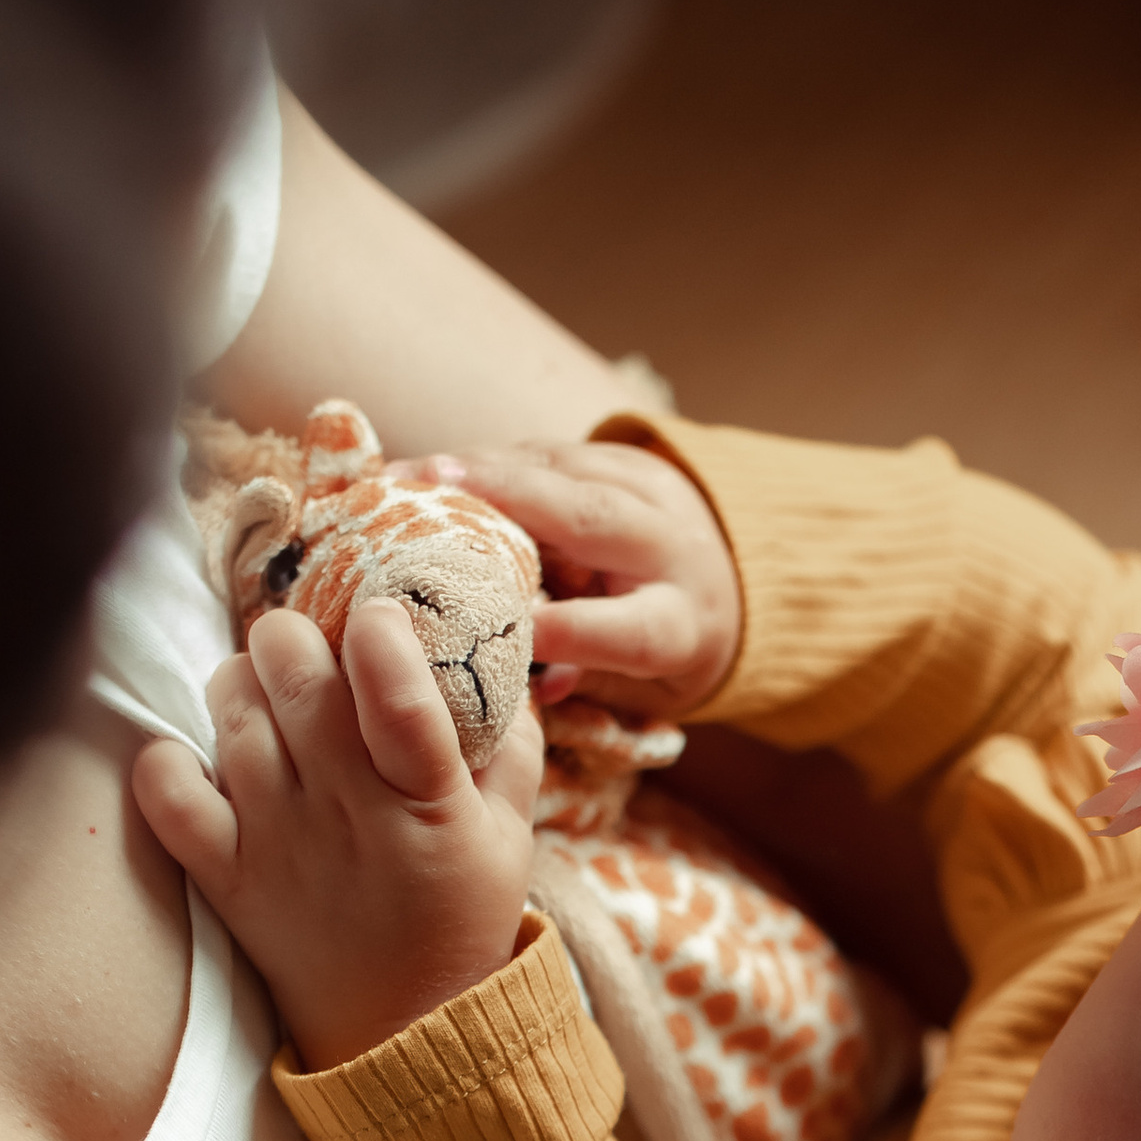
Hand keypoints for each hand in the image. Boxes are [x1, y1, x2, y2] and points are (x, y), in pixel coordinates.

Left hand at [131, 596, 539, 1070]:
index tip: (380, 616)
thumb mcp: (511, 836)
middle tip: (308, 655)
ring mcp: (279, 843)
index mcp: (428, 801)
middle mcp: (347, 813)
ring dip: (241, 682)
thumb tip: (493, 658)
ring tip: (264, 699)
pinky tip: (202, 760)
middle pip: (292, 673)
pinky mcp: (226, 875)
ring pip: (230, 711)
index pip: (396, 693)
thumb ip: (508, 746)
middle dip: (295, 637)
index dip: (380, 632)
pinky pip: (166, 791)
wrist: (407, 1034)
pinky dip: (170, 761)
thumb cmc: (462, 920)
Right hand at [445, 437, 740, 716]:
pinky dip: (491, 459)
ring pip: (565, 469)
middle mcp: (675, 552)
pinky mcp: (630, 459)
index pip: (624, 630)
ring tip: (407, 476)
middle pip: (591, 518)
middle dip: (508, 500)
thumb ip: (585, 681)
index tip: (488, 629)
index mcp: (684, 627)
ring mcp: (655, 493)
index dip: (560, 629)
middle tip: (425, 493)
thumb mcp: (644, 688)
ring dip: (480, 468)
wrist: (733, 585)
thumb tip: (523, 686)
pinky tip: (436, 467)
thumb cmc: (668, 653)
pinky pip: (553, 452)